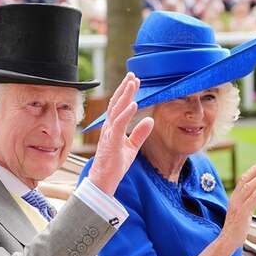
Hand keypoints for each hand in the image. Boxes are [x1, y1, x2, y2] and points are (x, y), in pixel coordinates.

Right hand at [88, 73, 153, 195]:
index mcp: (113, 128)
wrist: (105, 180)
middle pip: (117, 103)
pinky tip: (133, 104)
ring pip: (117, 109)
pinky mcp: (111, 141)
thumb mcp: (132, 147)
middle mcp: (109, 127)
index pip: (119, 106)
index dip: (126, 92)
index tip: (134, 81)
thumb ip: (140, 133)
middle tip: (133, 75)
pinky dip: (126, 113)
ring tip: (133, 83)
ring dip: (125, 95)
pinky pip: (119, 124)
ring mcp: (109, 133)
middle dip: (125, 88)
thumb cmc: (115, 164)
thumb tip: (150, 120)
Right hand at [219, 159, 255, 249]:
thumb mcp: (246, 211)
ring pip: (248, 187)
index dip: (252, 171)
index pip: (242, 181)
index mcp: (235, 198)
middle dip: (255, 170)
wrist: (227, 241)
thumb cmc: (236, 227)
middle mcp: (235, 200)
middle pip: (244, 180)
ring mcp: (238, 206)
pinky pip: (252, 200)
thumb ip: (253, 201)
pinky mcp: (242, 213)